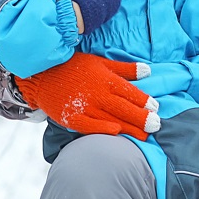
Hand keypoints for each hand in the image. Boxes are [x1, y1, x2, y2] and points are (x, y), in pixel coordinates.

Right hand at [15, 52, 159, 139]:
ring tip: (144, 136)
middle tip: (156, 126)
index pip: (129, 91)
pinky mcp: (71, 117)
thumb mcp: (100, 62)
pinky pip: (89, 126)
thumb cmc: (74, 67)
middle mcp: (97, 94)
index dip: (143, 101)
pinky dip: (102, 129)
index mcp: (105, 79)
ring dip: (129, 128)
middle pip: (123, 108)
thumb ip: (125, 69)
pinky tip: (116, 133)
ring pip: (111, 119)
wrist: (42, 75)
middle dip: (141, 118)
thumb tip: (148, 71)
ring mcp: (84, 106)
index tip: (156, 107)